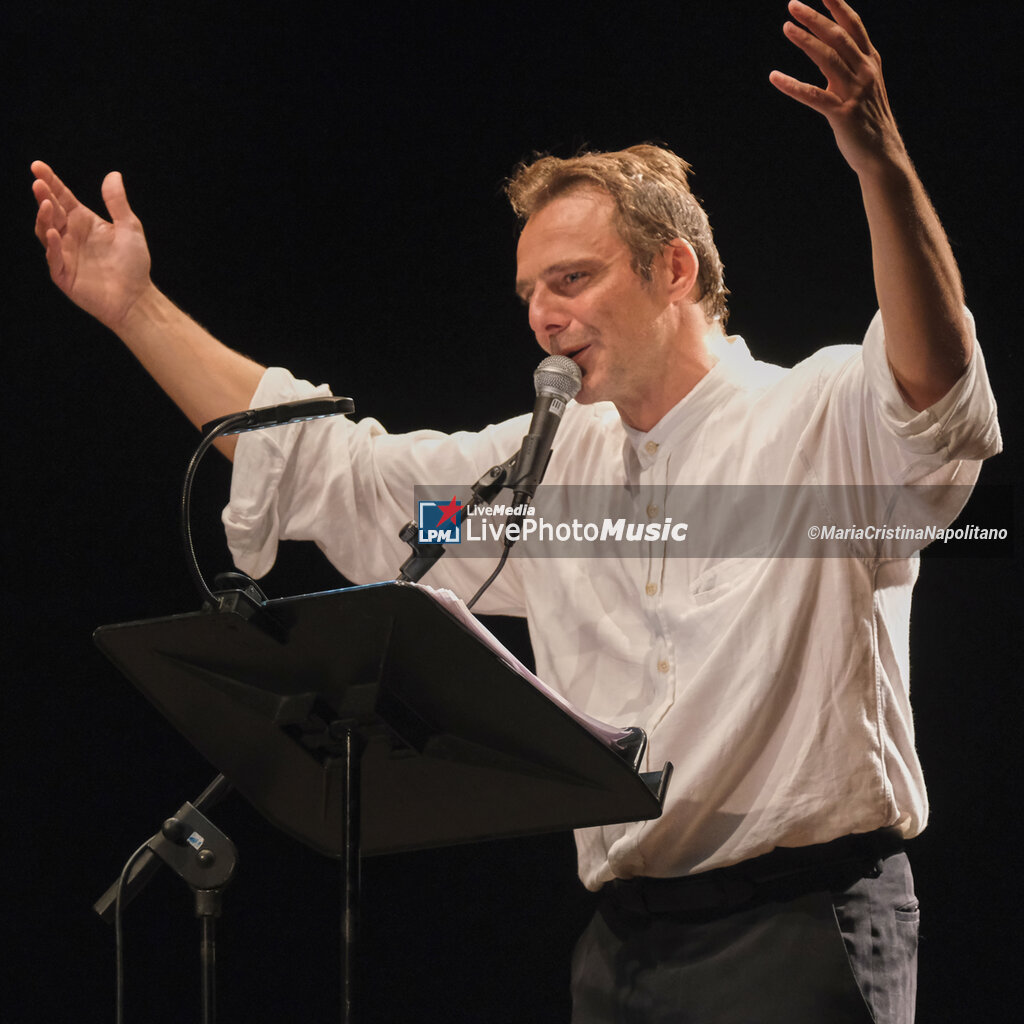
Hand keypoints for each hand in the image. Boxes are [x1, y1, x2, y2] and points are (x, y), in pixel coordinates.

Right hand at [31, 161, 152, 328]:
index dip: (50, 182)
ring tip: (46, 205)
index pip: (62, 197)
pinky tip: (56, 233)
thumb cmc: (133, 264)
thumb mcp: (129, 228)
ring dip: (44, 218)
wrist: (136, 297)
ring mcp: (65, 254)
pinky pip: (54, 257)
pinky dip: (53, 245)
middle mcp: (70, 235)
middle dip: (43, 196)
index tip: (37, 166)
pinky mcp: (63, 274)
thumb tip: (114, 174)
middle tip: (38, 183)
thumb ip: (118, 203)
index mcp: (83, 222)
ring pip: (46, 232)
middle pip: (51, 211)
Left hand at [769, 0, 905, 175]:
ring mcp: (855, 92)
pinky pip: (813, 96)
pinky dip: (792, 85)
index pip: (854, 27)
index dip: (838, 7)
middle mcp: (865, 72)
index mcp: (870, 63)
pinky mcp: (842, 114)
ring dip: (805, 41)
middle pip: (838, 37)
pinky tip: (774, 77)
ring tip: (786, 27)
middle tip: (793, 4)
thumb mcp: (864, 87)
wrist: (882, 154)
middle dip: (815, 18)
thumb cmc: (868, 120)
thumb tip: (831, 52)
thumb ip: (850, 67)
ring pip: (827, 59)